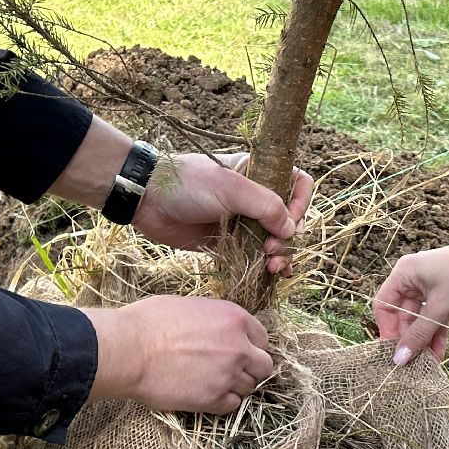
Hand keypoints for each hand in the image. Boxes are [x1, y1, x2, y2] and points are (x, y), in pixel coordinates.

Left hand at [48, 117, 312, 273]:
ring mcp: (243, 221)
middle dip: (290, 237)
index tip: (290, 221)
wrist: (147, 200)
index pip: (298, 184)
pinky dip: (265, 265)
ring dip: (281, 255)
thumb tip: (292, 230)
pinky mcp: (230, 242)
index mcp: (259, 173)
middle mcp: (255, 197)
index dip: (301, 203)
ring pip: (276, 240)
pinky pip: (256, 255)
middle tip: (272, 249)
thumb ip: (266, 206)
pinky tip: (267, 274)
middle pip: (291, 218)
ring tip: (271, 266)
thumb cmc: (188, 185)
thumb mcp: (231, 188)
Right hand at [83, 295, 272, 413]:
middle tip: (230, 370)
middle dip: (251, 369)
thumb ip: (213, 320)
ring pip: (250, 387)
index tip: (237, 351)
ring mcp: (229, 375)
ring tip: (212, 382)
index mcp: (234, 318)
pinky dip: (222, 402)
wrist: (129, 350)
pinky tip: (205, 395)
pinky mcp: (214, 399)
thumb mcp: (188, 306)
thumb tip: (214, 328)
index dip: (250, 346)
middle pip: (264, 366)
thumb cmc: (148, 322)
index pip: (262, 338)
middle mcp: (239, 347)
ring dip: (235, 386)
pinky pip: (233, 405)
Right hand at [374, 235, 448, 364]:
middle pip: (403, 316)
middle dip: (410, 339)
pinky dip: (436, 333)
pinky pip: (434, 317)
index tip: (394, 351)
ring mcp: (428, 287)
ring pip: (420, 319)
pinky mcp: (443, 294)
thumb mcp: (440, 308)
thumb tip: (399, 359)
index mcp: (403, 274)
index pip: (384, 306)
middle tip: (413, 362)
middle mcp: (412, 280)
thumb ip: (419, 334)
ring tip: (428, 362)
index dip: (387, 330)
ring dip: (424, 340)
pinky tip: (439, 352)